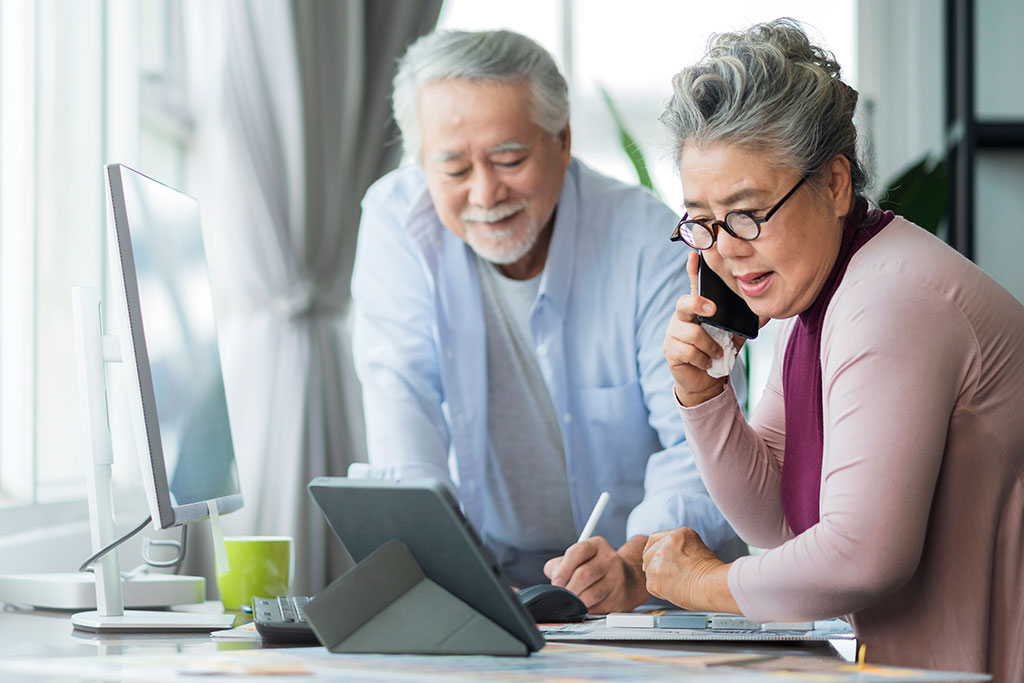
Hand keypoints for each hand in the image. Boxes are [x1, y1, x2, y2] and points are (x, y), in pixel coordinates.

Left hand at [543, 536, 649, 613]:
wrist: (630, 579)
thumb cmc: (597, 567)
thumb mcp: (580, 558)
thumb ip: (561, 565)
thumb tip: (554, 579)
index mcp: (598, 545)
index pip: (578, 552)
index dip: (564, 569)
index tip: (556, 582)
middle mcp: (610, 560)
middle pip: (584, 575)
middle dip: (568, 589)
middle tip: (561, 595)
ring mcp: (617, 580)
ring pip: (591, 595)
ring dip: (577, 601)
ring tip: (572, 601)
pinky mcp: (620, 599)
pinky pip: (598, 609)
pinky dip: (587, 611)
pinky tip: (586, 606)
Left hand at [642, 527, 738, 612]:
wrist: (714, 587)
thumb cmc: (713, 574)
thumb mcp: (698, 549)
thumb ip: (680, 549)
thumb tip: (671, 559)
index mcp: (679, 534)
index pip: (655, 539)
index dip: (656, 551)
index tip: (659, 560)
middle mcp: (666, 543)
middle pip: (648, 554)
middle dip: (654, 566)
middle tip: (667, 577)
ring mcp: (658, 559)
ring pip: (649, 570)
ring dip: (659, 579)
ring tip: (677, 585)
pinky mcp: (654, 576)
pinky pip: (652, 586)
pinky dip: (661, 592)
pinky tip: (675, 592)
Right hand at [663, 252, 746, 406]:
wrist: (706, 381)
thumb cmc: (718, 353)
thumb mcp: (735, 335)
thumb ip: (746, 321)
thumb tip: (766, 310)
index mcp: (697, 308)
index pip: (694, 284)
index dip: (693, 269)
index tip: (695, 254)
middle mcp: (682, 317)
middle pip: (684, 303)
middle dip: (698, 304)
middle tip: (712, 310)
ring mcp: (673, 333)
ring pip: (692, 334)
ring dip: (710, 346)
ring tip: (716, 353)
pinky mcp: (670, 350)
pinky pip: (689, 352)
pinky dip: (703, 359)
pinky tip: (706, 362)